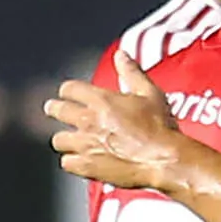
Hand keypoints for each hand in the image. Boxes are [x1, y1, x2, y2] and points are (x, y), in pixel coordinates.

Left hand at [46, 56, 186, 192]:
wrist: (164, 159)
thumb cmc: (160, 127)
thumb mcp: (150, 93)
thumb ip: (132, 72)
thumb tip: (121, 55)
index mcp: (100, 100)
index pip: (69, 89)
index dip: (69, 91)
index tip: (70, 94)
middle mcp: (88, 120)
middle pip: (56, 110)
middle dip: (55, 109)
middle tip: (56, 110)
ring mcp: (85, 144)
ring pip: (58, 139)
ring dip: (65, 138)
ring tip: (71, 140)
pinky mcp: (87, 166)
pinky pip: (66, 163)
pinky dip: (72, 161)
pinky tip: (81, 160)